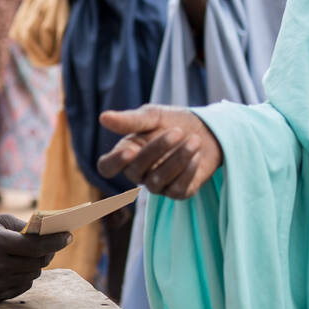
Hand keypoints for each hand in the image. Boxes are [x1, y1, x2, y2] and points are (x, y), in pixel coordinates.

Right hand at [0, 214, 70, 301]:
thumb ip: (22, 226)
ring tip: (31, 255)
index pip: (36, 245)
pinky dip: (25, 276)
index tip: (68, 235)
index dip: (55, 241)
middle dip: (49, 252)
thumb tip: (47, 233)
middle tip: (53, 245)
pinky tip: (17, 267)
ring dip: (37, 264)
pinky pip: (23, 286)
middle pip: (38, 262)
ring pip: (33, 275)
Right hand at [96, 106, 222, 198]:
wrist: (206, 130)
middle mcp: (138, 172)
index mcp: (126, 152)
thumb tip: (103, 117)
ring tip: (195, 140)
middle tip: (178, 131)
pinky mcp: (176, 193)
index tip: (131, 150)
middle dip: (158, 149)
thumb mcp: (153, 116)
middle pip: (136, 171)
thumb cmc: (173, 122)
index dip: (115, 162)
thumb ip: (130, 120)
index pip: (107, 167)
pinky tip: (197, 155)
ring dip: (178, 159)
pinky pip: (177, 189)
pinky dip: (188, 171)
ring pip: (157, 181)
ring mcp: (156, 185)